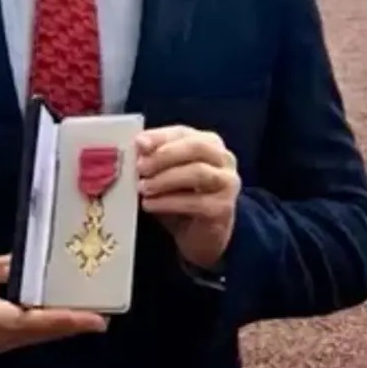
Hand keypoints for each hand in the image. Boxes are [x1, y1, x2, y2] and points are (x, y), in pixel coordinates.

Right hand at [0, 254, 106, 353]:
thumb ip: (1, 267)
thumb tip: (30, 260)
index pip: (33, 320)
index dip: (65, 320)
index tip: (92, 319)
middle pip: (43, 333)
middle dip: (73, 325)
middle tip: (103, 315)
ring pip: (39, 337)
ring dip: (64, 327)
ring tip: (91, 315)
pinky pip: (30, 335)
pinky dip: (50, 326)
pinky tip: (62, 315)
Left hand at [136, 126, 240, 269]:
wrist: (202, 235)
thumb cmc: (183, 197)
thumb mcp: (167, 174)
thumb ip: (155, 158)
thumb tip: (138, 146)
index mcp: (209, 142)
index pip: (183, 132)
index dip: (160, 136)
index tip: (138, 143)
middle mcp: (223, 158)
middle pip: (196, 147)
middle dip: (165, 155)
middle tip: (140, 166)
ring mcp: (227, 183)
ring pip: (198, 172)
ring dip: (165, 179)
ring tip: (142, 187)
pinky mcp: (223, 208)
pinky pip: (196, 202)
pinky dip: (169, 202)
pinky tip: (150, 204)